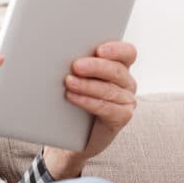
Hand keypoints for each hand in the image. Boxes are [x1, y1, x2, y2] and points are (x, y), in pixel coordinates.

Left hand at [44, 41, 137, 178]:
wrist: (73, 134)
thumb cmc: (73, 99)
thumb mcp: (76, 76)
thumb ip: (77, 63)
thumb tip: (56, 50)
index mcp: (120, 65)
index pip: (127, 52)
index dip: (116, 49)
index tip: (99, 50)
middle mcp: (126, 82)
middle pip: (116, 70)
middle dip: (95, 67)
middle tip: (76, 66)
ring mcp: (126, 100)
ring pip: (109, 90)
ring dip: (87, 85)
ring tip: (69, 82)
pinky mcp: (122, 116)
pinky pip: (106, 108)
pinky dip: (88, 101)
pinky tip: (72, 97)